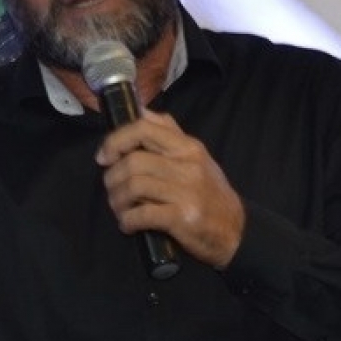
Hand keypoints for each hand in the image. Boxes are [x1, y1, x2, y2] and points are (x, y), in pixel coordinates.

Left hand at [95, 109, 245, 269]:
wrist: (236, 230)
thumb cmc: (209, 191)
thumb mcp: (195, 156)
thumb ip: (169, 132)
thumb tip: (140, 110)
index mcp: (187, 146)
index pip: (143, 128)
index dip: (115, 140)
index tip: (104, 156)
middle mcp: (187, 164)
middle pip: (133, 161)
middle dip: (112, 176)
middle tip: (111, 188)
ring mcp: (186, 191)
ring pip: (134, 185)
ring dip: (117, 200)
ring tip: (119, 208)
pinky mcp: (183, 218)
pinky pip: (142, 214)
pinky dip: (127, 220)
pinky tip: (128, 224)